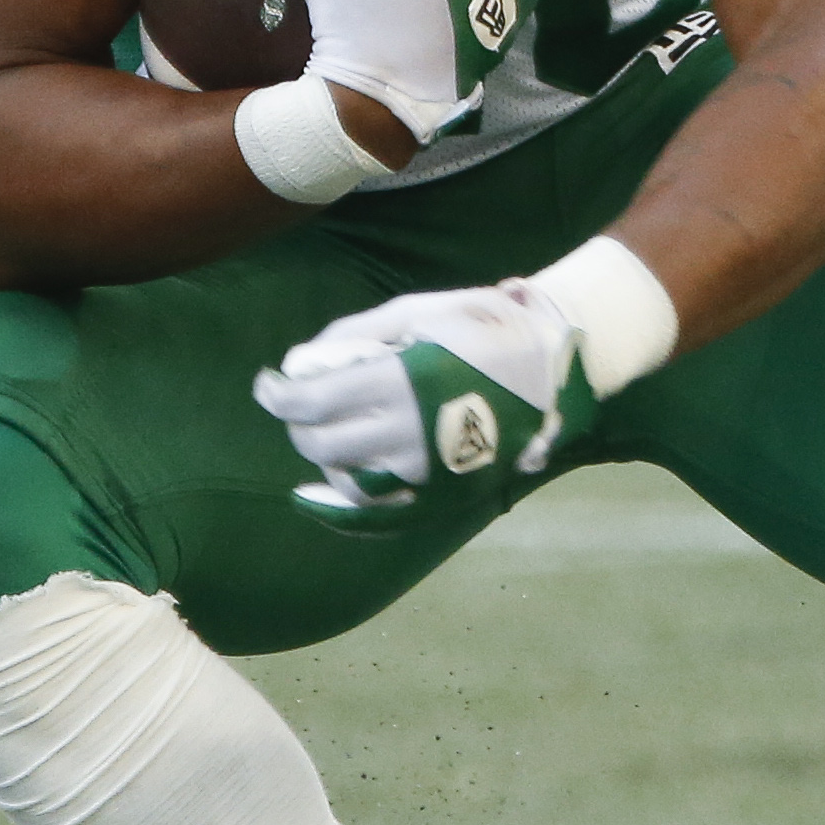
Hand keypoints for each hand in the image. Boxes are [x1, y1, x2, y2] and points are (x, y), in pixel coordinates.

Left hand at [258, 280, 596, 523]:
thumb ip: (355, 334)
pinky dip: (341, 505)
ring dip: (322, 456)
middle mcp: (410, 436)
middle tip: (299, 401)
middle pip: (320, 444)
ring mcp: (427, 474)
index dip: (277, 395)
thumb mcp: (421, 309)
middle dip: (297, 422)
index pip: (312, 403)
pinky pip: (377, 515)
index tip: (267, 384)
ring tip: (329, 428)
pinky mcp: (443, 497)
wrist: (556, 369)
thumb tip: (301, 360)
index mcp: (401, 383)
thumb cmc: (486, 327)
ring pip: (344, 479)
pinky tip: (322, 492)